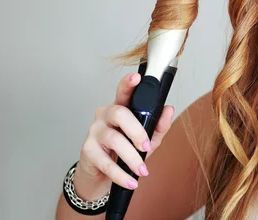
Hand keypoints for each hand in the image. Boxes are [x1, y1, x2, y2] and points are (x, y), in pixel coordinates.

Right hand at [76, 72, 174, 189]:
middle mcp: (105, 115)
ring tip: (142, 170)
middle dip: (136, 131)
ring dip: (131, 158)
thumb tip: (169, 110)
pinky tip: (131, 181)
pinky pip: (106, 162)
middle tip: (146, 146)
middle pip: (120, 114)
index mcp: (121, 108)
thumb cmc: (125, 151)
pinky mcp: (88, 150)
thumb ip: (159, 125)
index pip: (123, 92)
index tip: (136, 77)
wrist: (102, 175)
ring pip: (114, 139)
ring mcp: (94, 131)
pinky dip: (121, 174)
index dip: (128, 83)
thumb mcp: (147, 139)